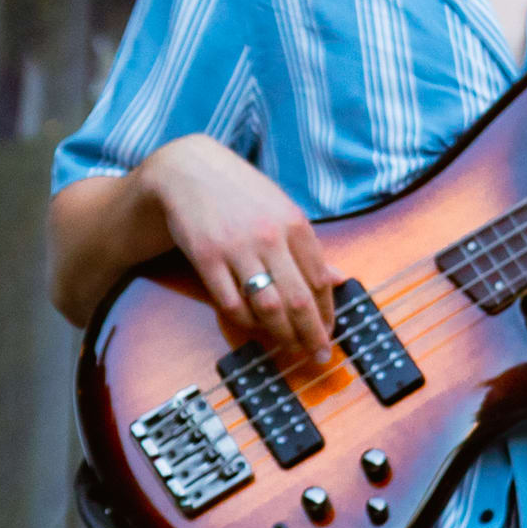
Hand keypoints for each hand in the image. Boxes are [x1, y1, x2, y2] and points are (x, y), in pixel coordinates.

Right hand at [137, 135, 337, 357]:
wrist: (188, 172)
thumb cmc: (241, 194)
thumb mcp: (282, 211)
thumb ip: (308, 248)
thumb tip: (338, 279)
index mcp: (296, 224)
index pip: (320, 280)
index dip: (328, 312)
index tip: (331, 334)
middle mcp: (270, 238)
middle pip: (298, 300)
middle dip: (311, 334)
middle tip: (318, 356)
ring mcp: (237, 249)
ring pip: (267, 307)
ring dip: (282, 335)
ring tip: (290, 349)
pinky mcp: (206, 259)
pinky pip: (231, 303)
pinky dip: (245, 322)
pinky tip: (254, 329)